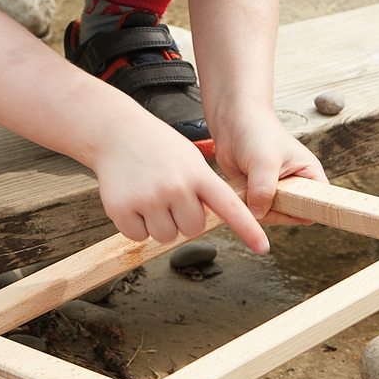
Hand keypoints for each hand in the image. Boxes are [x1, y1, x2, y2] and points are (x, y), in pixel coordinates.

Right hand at [92, 112, 271, 254]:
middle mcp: (176, 187)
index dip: (248, 229)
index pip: (229, 207)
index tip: (263, 247)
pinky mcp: (122, 209)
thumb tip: (215, 217)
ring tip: (150, 194)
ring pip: (166, 236)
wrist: (116, 132)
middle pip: (193, 230)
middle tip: (169, 194)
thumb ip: (204, 187)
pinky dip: (136, 225)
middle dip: (183, 218)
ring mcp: (149, 199)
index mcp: (198, 174)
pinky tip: (133, 200)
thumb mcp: (191, 158)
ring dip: (159, 223)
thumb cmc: (157, 146)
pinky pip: (139, 236)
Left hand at [211, 109, 327, 226]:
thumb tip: (258, 214)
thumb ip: (265, 190)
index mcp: (309, 174)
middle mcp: (295, 185)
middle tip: (260, 194)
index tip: (287, 207)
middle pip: (292, 214)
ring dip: (256, 208)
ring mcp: (276, 191)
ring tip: (248, 185)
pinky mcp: (258, 194)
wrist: (234, 121)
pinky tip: (241, 188)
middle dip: (274, 211)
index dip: (307, 210)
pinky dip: (246, 206)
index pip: (318, 204)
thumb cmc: (258, 132)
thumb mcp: (264, 162)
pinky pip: (255, 212)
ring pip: (271, 216)